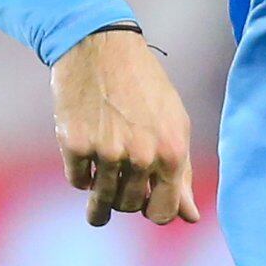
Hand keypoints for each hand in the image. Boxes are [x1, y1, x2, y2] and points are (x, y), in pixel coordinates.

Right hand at [51, 26, 199, 226]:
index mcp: (171, 152)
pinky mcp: (75, 144)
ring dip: (99, 201)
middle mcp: (141, 155)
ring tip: (97, 201)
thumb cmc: (144, 87)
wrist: (101, 47)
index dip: (153, 212)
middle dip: (124, 199)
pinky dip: (81, 174)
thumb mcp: (174, 124)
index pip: (162, 212)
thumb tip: (190, 218)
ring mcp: (106, 151)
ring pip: (101, 199)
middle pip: (129, 206)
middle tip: (121, 182)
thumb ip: (181, 174)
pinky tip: (86, 158)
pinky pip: (77, 180)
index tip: (145, 204)